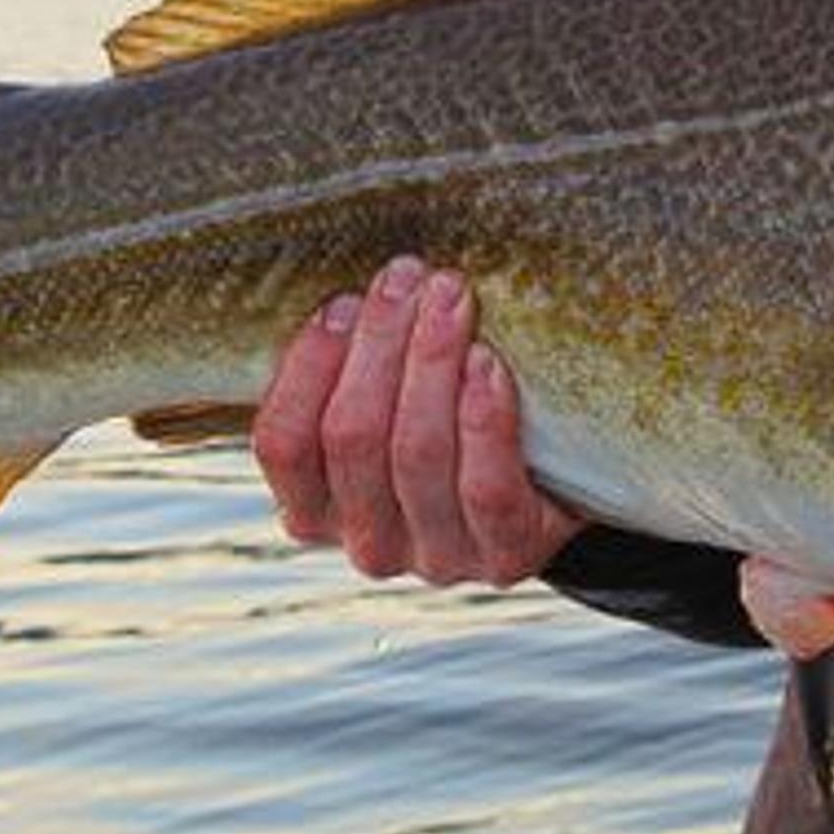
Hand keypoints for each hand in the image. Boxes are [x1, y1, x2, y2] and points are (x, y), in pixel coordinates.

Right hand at [253, 255, 585, 585]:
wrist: (550, 481)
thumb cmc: (449, 416)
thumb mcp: (388, 397)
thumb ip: (354, 358)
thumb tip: (350, 278)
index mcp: (316, 510)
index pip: (283, 444)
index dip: (307, 367)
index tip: (341, 301)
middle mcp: (367, 544)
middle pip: (352, 437)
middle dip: (378, 342)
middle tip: (407, 276)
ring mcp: (436, 557)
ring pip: (416, 452)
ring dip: (431, 360)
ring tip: (451, 296)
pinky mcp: (504, 555)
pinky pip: (485, 486)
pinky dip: (483, 417)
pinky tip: (487, 363)